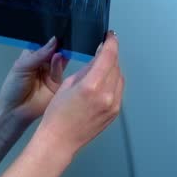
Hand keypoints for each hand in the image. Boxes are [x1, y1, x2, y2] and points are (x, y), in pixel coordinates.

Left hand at [0, 36, 67, 124]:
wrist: (15, 111)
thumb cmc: (13, 88)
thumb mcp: (22, 66)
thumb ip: (39, 54)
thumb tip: (54, 40)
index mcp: (32, 58)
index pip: (44, 46)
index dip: (49, 40)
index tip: (57, 32)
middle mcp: (43, 65)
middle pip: (54, 52)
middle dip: (58, 46)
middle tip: (62, 38)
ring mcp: (51, 74)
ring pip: (59, 60)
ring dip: (60, 54)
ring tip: (59, 49)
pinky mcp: (58, 84)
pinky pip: (61, 72)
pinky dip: (60, 64)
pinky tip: (60, 57)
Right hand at [35, 32, 123, 155]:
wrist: (60, 140)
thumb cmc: (57, 114)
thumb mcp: (67, 85)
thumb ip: (85, 71)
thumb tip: (97, 60)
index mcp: (92, 86)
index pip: (108, 57)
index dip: (111, 43)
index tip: (110, 36)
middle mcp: (106, 95)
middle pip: (115, 66)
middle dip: (109, 56)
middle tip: (101, 51)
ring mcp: (113, 105)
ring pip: (119, 77)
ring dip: (112, 69)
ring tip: (99, 69)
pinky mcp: (115, 112)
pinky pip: (118, 90)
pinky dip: (113, 82)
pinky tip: (101, 83)